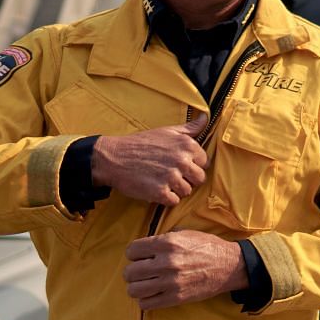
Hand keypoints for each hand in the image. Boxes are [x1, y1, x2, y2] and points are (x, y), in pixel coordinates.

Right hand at [91, 113, 209, 205]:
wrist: (114, 157)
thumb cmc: (140, 144)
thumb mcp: (167, 131)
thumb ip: (189, 128)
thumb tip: (205, 118)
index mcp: (187, 145)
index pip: (204, 162)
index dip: (192, 164)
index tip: (180, 164)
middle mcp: (182, 161)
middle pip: (199, 179)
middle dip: (187, 179)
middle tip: (171, 175)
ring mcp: (171, 177)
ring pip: (187, 191)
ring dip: (176, 189)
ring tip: (162, 181)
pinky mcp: (160, 192)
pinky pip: (174, 201)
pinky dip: (166, 198)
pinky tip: (156, 189)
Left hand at [122, 230, 244, 309]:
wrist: (229, 266)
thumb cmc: (207, 247)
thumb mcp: (185, 233)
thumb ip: (163, 239)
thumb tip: (144, 247)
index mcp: (167, 243)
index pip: (131, 251)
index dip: (134, 253)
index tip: (140, 256)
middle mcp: (166, 263)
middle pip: (129, 272)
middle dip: (133, 271)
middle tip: (141, 271)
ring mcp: (170, 282)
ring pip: (134, 290)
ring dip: (137, 287)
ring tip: (145, 284)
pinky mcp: (175, 298)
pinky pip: (145, 304)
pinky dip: (145, 300)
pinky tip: (153, 294)